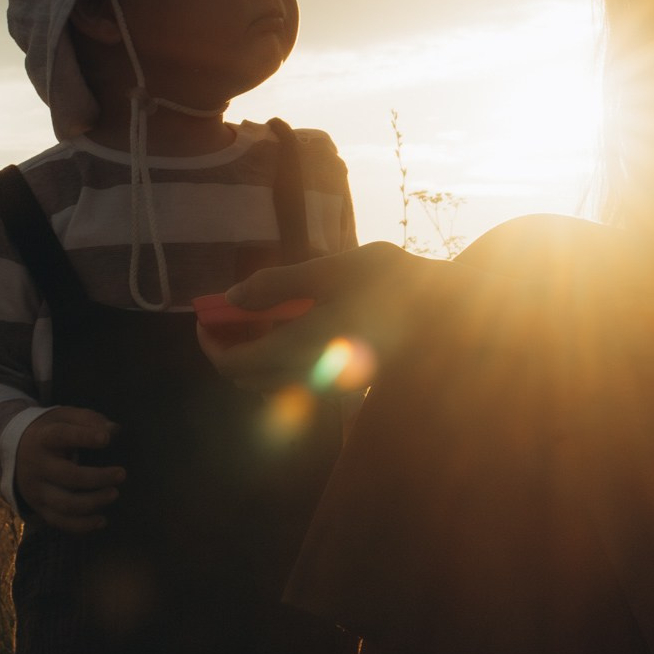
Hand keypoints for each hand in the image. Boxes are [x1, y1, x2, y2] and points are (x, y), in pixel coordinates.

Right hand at [14, 407, 123, 532]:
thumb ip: (89, 420)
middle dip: (97, 477)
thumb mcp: (64, 417)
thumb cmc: (50, 431)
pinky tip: (102, 520)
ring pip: (65, 504)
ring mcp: (36, 489)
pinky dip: (82, 525)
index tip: (106, 439)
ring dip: (93, 502)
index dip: (84, 437)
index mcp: (43, 438)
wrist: (13, 451)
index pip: (61, 436)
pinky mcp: (39, 507)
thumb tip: (114, 430)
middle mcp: (37, 466)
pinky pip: (59, 521)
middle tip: (122, 474)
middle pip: (67, 476)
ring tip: (114, 494)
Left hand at [199, 242, 428, 392]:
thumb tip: (232, 297)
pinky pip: (294, 381)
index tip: (204, 314)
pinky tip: (297, 324)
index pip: (233, 365)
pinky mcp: (345, 385)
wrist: (449, 313)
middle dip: (228, 346)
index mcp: (303, 346)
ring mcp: (330, 386)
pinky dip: (278, 358)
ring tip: (262, 313)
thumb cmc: (396, 281)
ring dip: (252, 354)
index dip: (210, 342)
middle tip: (229, 310)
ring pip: (269, 383)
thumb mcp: (336, 268)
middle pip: (246, 379)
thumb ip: (280, 283)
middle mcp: (312, 375)